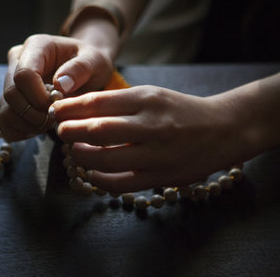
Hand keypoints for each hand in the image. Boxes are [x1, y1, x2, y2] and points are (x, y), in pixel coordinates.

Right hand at [0, 34, 114, 141]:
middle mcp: (17, 61)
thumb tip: (61, 84)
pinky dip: (18, 131)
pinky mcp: (10, 99)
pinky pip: (2, 121)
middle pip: (11, 94)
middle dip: (34, 114)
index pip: (24, 74)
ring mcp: (10, 80)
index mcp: (36, 46)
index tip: (57, 106)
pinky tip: (37, 129)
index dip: (38, 97)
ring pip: (5, 110)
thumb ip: (81, 69)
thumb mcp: (96, 60)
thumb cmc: (91, 62)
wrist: (87, 68)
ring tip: (49, 123)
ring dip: (27, 125)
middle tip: (55, 119)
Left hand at [51, 86, 252, 192]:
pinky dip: (100, 180)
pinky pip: (121, 183)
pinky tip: (92, 173)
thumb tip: (77, 110)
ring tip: (74, 152)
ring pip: (105, 159)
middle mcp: (151, 124)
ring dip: (81, 156)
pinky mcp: (161, 177)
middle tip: (60, 131)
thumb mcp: (152, 95)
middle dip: (70, 131)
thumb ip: (118, 103)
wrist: (223, 129)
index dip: (70, 108)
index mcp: (147, 99)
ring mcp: (157, 153)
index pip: (97, 102)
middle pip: (97, 130)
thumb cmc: (179, 111)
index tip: (56, 111)